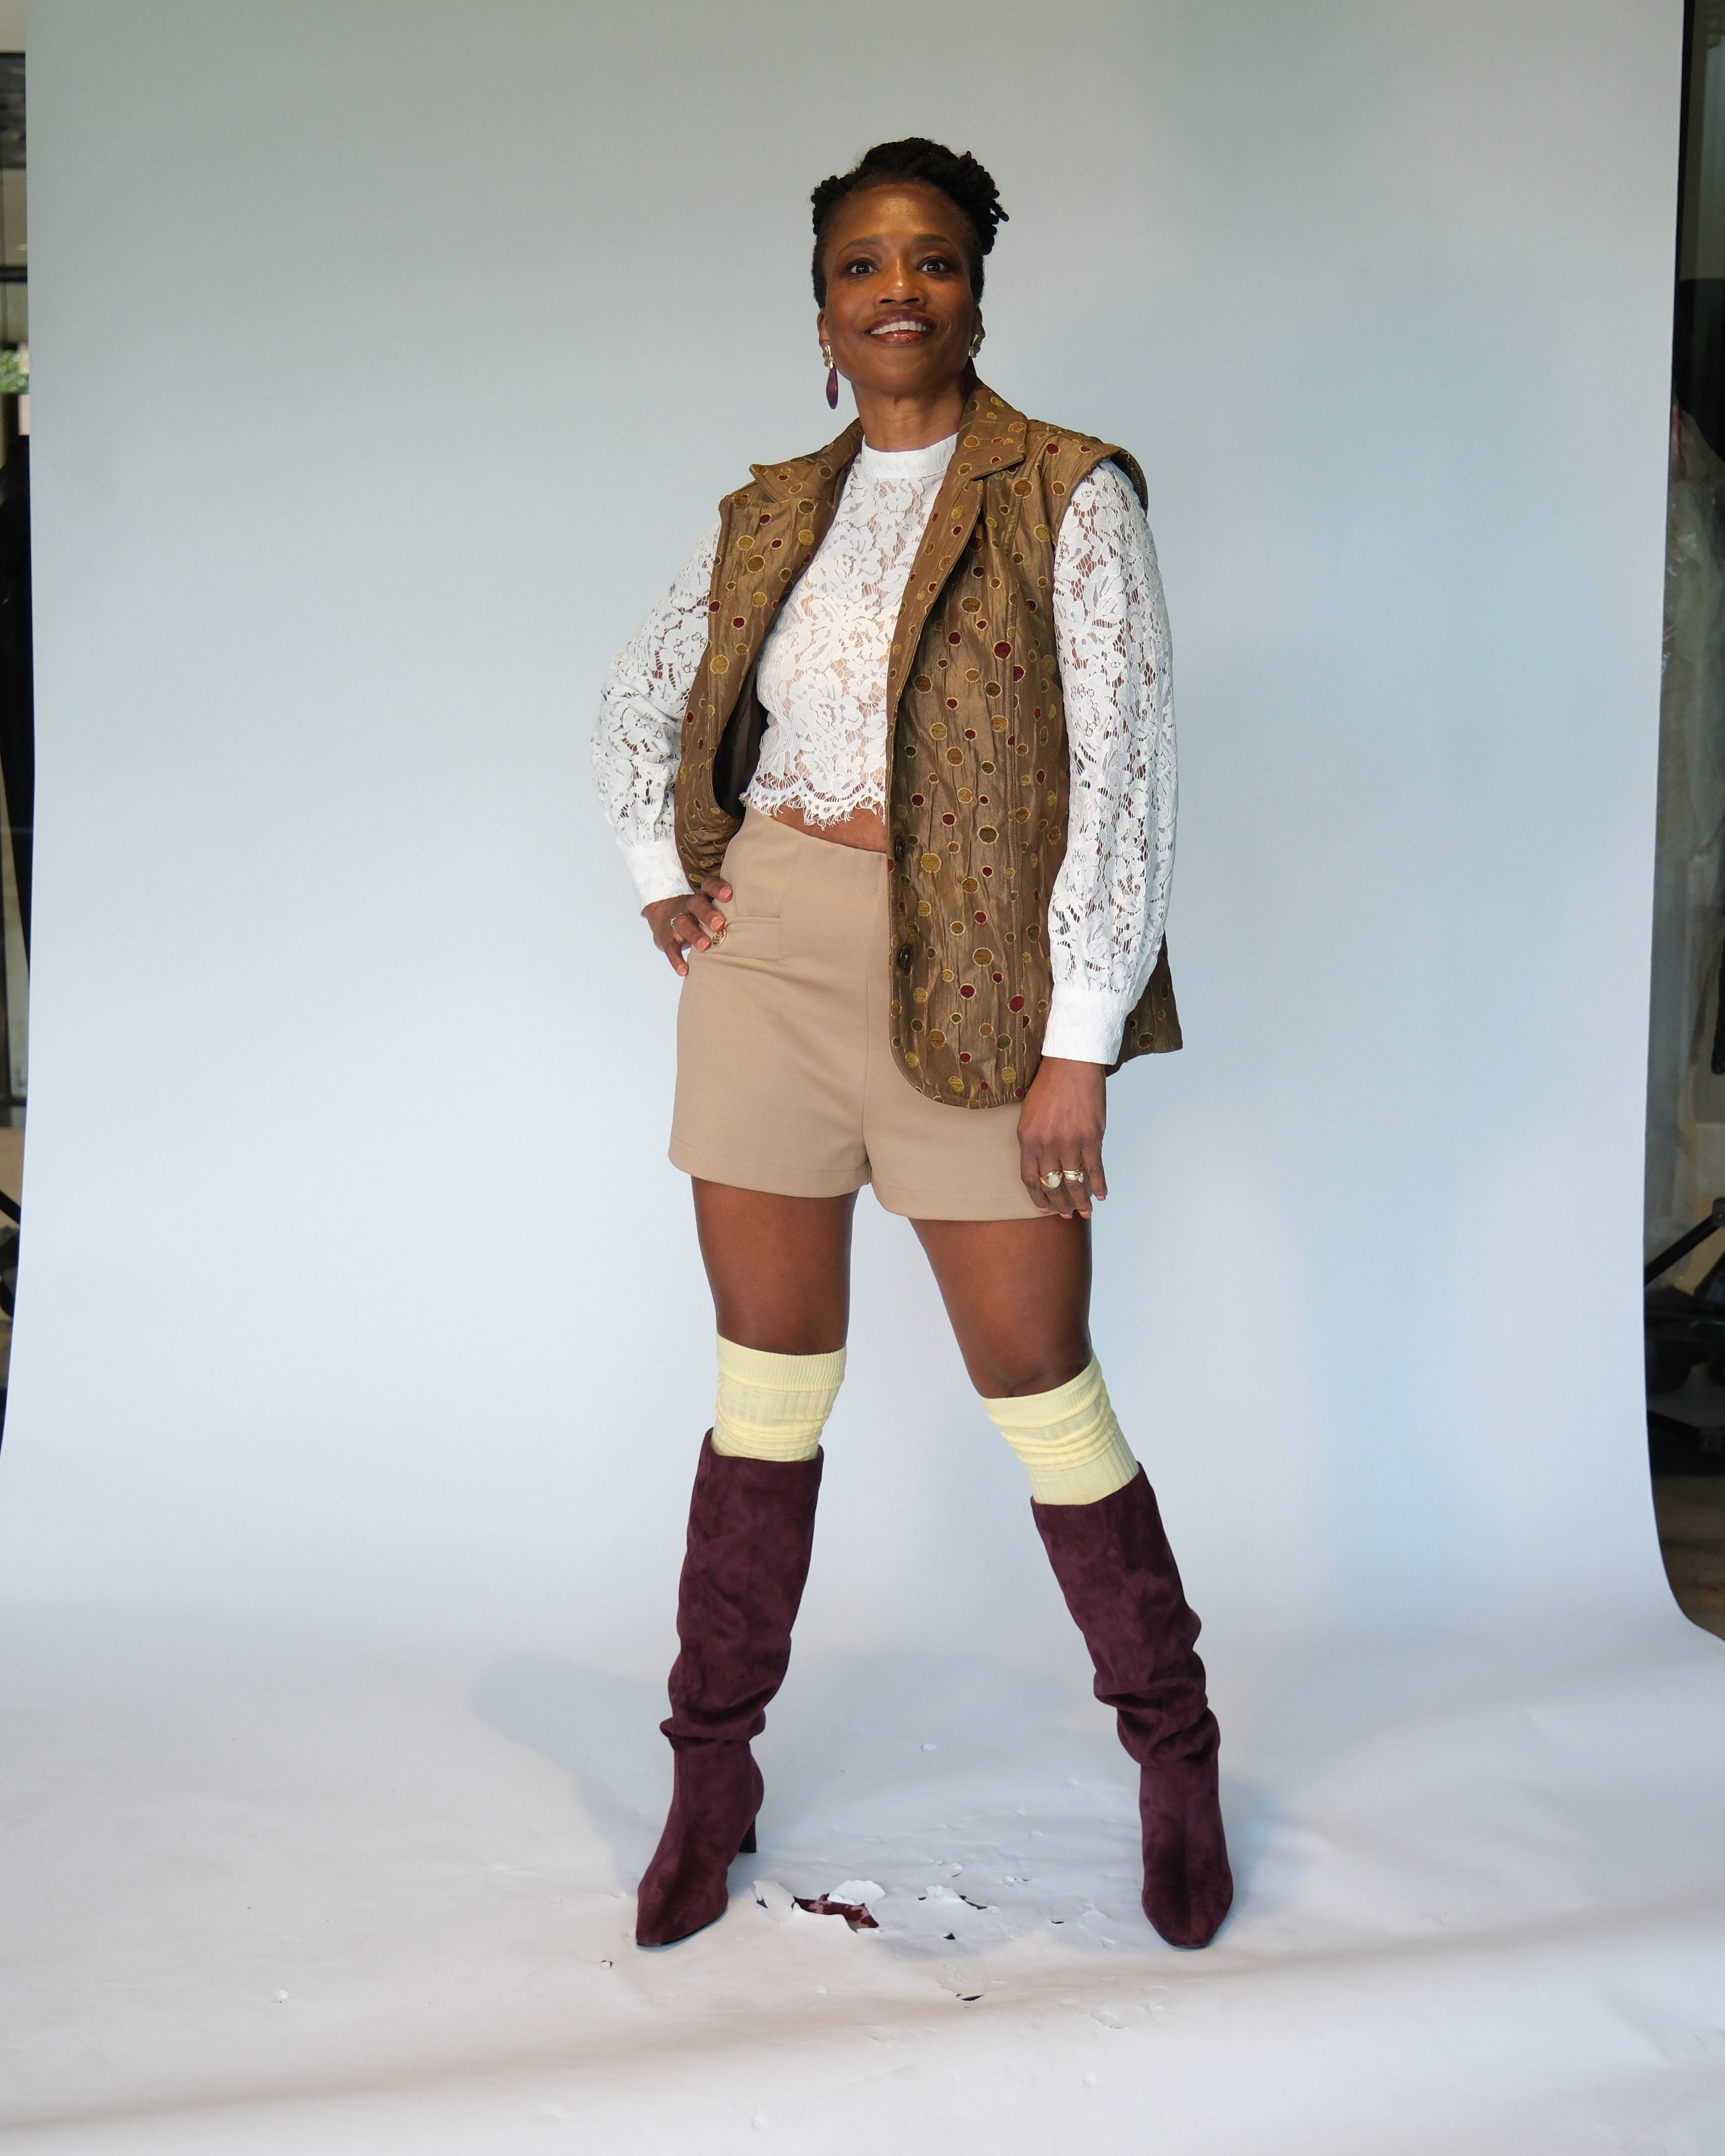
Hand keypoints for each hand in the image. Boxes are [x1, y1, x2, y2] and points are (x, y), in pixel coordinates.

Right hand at [644, 877, 731, 977]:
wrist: (662, 914)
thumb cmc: (699, 913)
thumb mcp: (711, 905)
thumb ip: (731, 909)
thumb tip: (766, 920)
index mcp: (703, 896)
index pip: (708, 885)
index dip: (718, 888)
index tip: (729, 895)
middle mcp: (689, 905)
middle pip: (696, 904)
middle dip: (707, 913)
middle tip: (720, 924)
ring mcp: (676, 920)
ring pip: (683, 923)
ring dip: (694, 934)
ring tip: (706, 946)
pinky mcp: (666, 938)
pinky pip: (670, 948)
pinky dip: (676, 960)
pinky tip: (685, 970)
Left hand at [1017, 1056, 1107, 1218]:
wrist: (1071, 1064)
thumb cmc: (1048, 1084)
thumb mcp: (1029, 1113)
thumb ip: (1034, 1139)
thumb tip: (1043, 1162)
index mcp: (1027, 1139)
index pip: (1030, 1178)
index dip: (1037, 1197)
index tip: (1043, 1209)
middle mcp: (1047, 1145)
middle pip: (1052, 1185)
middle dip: (1059, 1204)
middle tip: (1065, 1215)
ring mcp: (1070, 1143)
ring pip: (1074, 1182)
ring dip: (1080, 1200)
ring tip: (1084, 1212)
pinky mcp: (1092, 1138)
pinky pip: (1095, 1170)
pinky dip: (1099, 1185)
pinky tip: (1100, 1195)